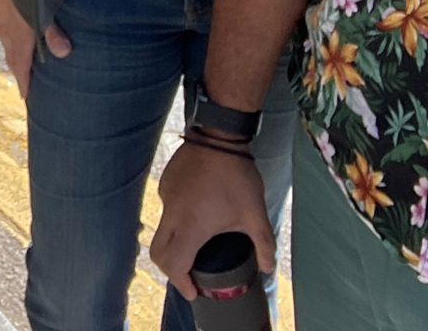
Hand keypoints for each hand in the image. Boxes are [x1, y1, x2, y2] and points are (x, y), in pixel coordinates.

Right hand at [0, 0, 70, 100]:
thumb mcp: (38, 10)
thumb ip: (51, 31)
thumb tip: (64, 53)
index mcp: (17, 38)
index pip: (20, 67)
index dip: (23, 83)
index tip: (25, 97)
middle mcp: (4, 32)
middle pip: (12, 56)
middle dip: (20, 70)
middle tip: (28, 81)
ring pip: (8, 40)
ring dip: (16, 51)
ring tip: (27, 57)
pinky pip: (4, 27)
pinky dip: (12, 34)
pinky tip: (18, 27)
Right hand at [148, 139, 273, 299]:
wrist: (219, 135)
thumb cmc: (237, 177)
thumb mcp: (255, 214)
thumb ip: (264, 245)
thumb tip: (269, 268)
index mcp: (191, 227)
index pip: (174, 265)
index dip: (181, 284)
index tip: (194, 291)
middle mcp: (172, 215)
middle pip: (158, 253)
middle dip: (171, 270)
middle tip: (189, 276)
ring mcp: (166, 197)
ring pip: (162, 229)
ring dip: (175, 242)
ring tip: (198, 240)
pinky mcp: (166, 182)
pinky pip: (167, 208)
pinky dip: (177, 218)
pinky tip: (197, 211)